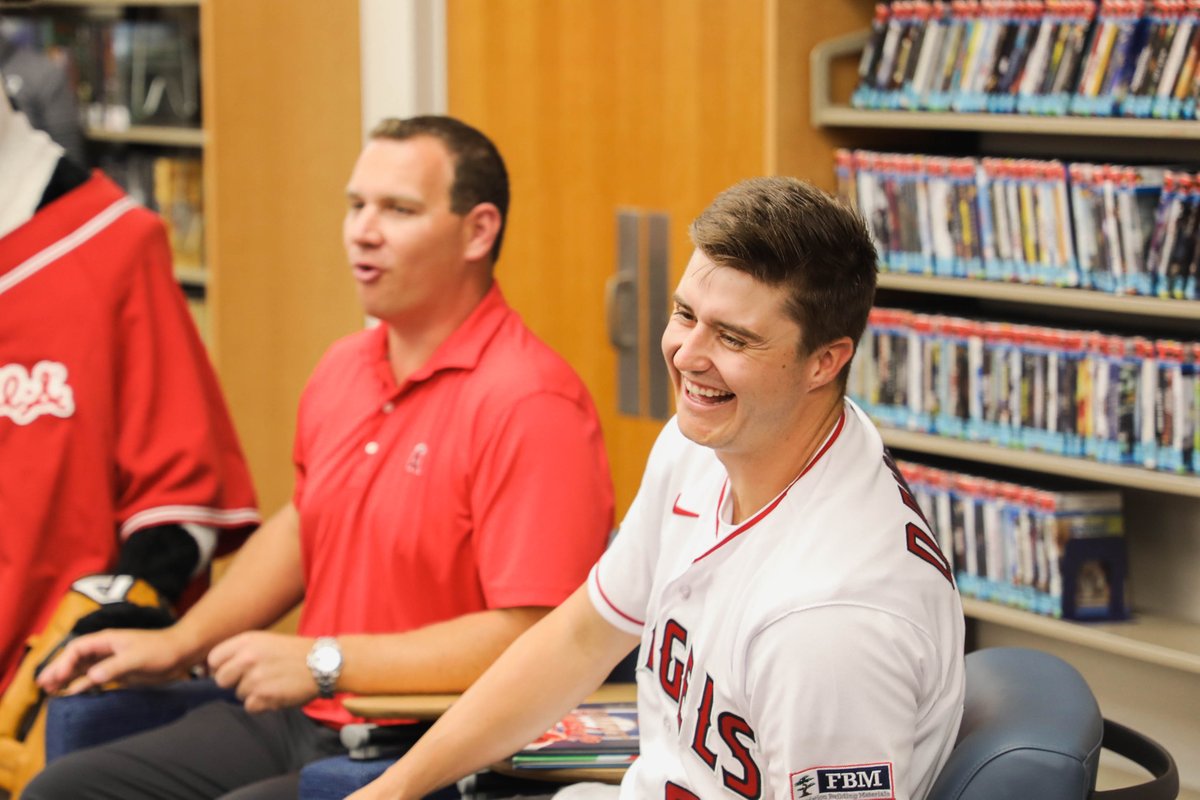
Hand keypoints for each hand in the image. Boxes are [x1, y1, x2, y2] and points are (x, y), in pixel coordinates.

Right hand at [36, 627, 188, 694]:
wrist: (181, 653)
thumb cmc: (161, 650)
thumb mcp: (136, 658)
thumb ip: (113, 668)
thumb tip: (91, 677)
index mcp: (106, 641)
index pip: (76, 648)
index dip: (63, 662)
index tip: (56, 677)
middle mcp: (105, 649)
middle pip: (74, 658)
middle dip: (58, 669)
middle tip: (42, 685)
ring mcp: (110, 661)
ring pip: (81, 668)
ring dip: (66, 678)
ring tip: (50, 690)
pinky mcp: (118, 673)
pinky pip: (93, 679)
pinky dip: (81, 685)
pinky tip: (71, 693)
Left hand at [207, 631, 318, 712]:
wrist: (324, 662)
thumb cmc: (295, 653)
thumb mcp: (266, 641)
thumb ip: (241, 652)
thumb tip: (216, 671)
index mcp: (246, 641)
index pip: (214, 659)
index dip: (221, 667)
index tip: (233, 670)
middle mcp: (248, 658)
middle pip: (221, 680)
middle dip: (235, 682)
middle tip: (254, 679)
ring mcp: (255, 678)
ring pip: (238, 694)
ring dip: (252, 693)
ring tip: (273, 683)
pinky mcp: (264, 696)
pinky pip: (250, 706)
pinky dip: (262, 704)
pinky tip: (277, 693)